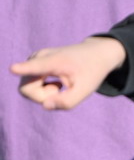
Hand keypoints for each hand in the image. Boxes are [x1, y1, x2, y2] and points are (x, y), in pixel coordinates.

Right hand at [10, 36, 125, 108]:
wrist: (94, 54)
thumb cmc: (90, 72)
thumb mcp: (85, 91)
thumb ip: (67, 102)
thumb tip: (45, 105)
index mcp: (54, 62)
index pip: (34, 67)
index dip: (22, 69)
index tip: (13, 69)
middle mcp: (38, 58)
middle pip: (26, 89)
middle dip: (42, 97)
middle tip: (60, 90)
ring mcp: (33, 60)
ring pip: (27, 89)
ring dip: (44, 93)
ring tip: (60, 84)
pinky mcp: (32, 64)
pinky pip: (29, 86)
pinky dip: (43, 90)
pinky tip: (57, 82)